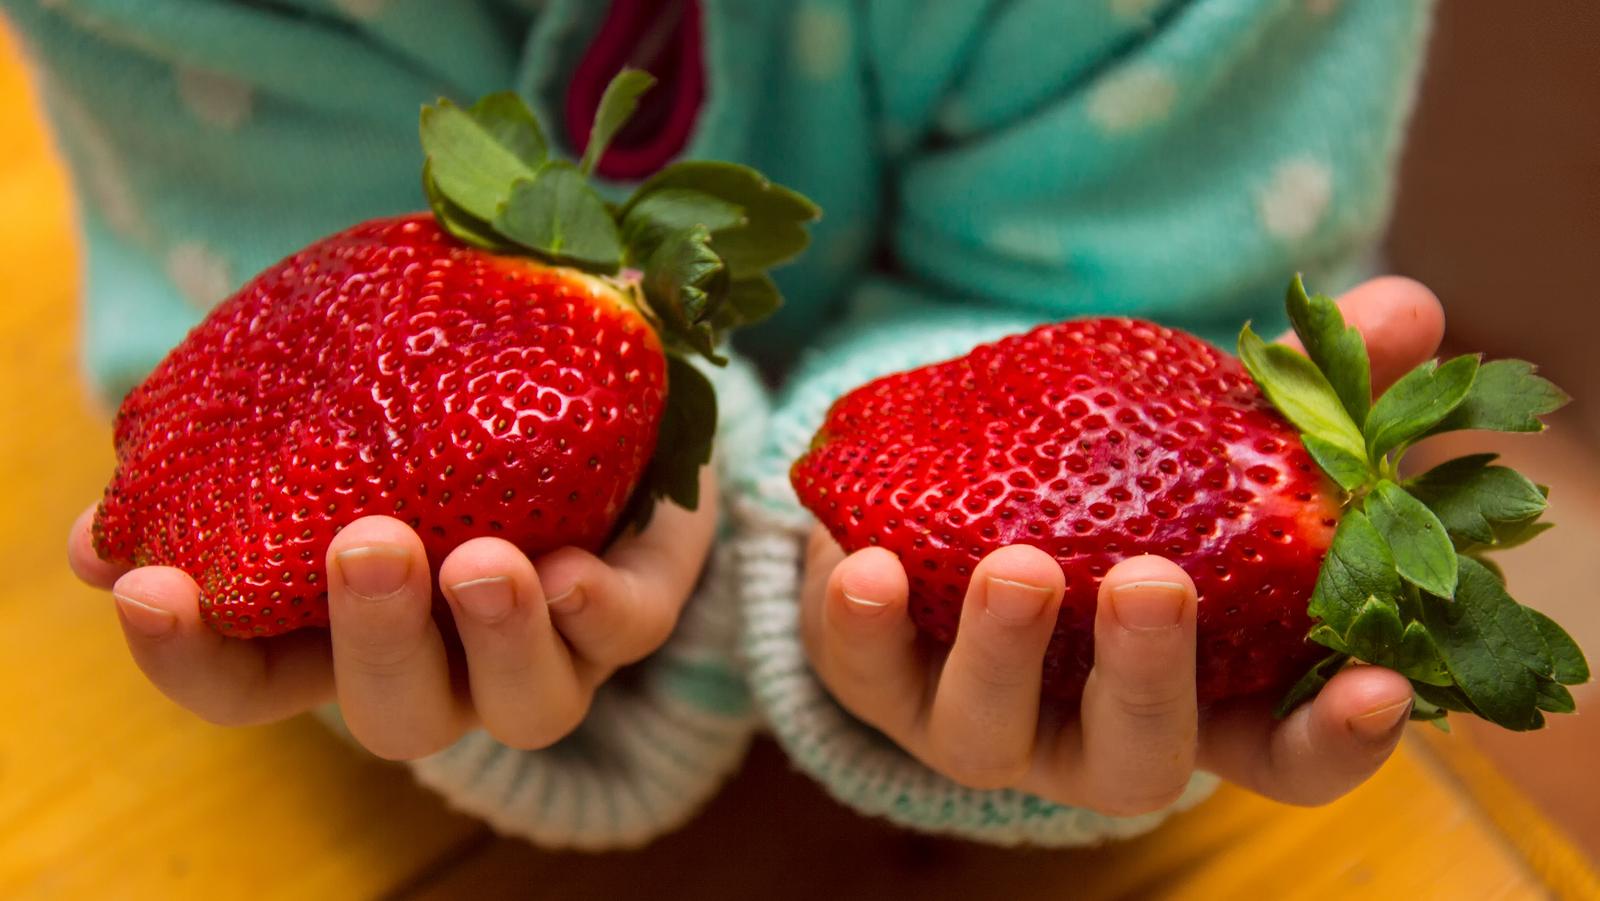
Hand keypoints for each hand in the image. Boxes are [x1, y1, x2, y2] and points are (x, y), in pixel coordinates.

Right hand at [68, 471, 717, 759]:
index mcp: (350, 628)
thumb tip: (96, 534)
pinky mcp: (637, 603)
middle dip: (378, 639)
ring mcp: (550, 645)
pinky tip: (572, 569)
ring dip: (496, 638)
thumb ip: (238, 458)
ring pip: (524, 704)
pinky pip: (628, 631)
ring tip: (481, 562)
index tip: (147, 585)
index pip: (252, 685)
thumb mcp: (335, 418)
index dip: (194, 656)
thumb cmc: (438, 410)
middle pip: (398, 714)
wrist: (601, 380)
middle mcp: (449, 661)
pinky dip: (599, 609)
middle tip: (366, 546)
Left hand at [800, 277, 1445, 813]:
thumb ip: (1297, 394)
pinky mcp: (880, 686)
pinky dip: (865, 622)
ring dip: (1004, 649)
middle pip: (1136, 757)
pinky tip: (872, 557)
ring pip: (990, 732)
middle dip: (1146, 678)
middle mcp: (1087, 731)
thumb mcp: (1199, 437)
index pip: (1283, 755)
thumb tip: (1408, 309)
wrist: (945, 498)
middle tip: (1150, 583)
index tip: (1378, 684)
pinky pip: (865, 671)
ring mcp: (980, 721)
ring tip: (1019, 563)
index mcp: (1195, 695)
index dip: (1336, 738)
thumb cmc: (1104, 488)